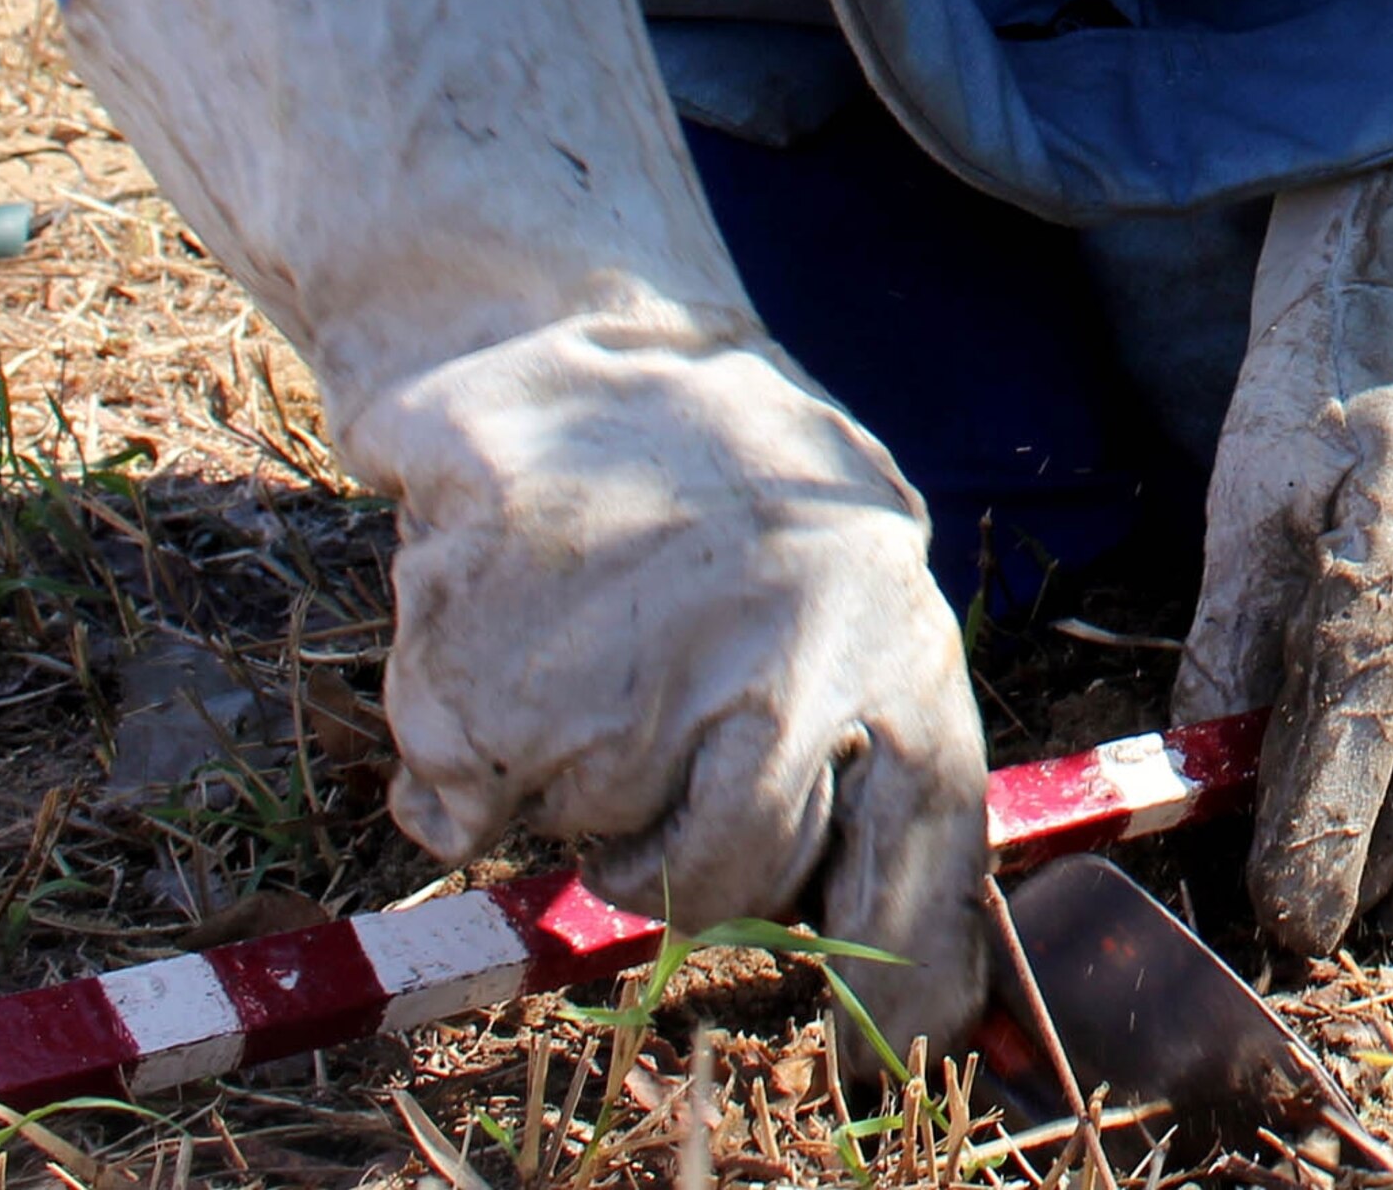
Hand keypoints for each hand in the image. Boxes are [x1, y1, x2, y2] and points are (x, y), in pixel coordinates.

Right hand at [363, 304, 987, 1069]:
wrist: (570, 336)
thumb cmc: (727, 473)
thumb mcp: (852, 560)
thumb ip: (874, 729)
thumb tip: (929, 980)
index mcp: (895, 629)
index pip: (925, 847)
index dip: (904, 970)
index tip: (883, 1056)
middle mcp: (789, 663)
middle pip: (736, 885)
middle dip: (679, 865)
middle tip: (647, 767)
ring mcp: (644, 677)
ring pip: (599, 851)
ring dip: (574, 790)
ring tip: (587, 642)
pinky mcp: (503, 680)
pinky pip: (468, 814)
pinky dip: (464, 755)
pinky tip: (504, 627)